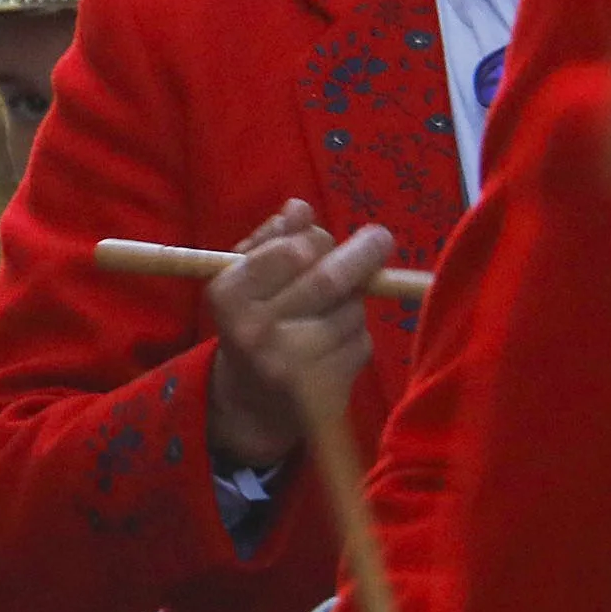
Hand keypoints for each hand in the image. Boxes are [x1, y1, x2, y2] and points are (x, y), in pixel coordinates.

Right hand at [202, 199, 390, 474]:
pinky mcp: (323, 390)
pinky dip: (357, 334)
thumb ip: (272, 239)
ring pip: (351, 312)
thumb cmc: (253, 322)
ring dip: (354, 302)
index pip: (291, 251)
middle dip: (362, 254)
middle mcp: (254, 333)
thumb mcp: (247, 277)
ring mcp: (291, 366)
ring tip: (331, 310)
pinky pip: (361, 343)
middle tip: (381, 238)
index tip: (321, 239)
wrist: (250, 403)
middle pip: (328, 279)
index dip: (315, 239)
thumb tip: (301, 208)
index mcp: (229, 296)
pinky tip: (335, 342)